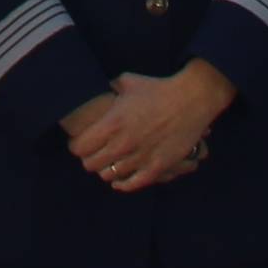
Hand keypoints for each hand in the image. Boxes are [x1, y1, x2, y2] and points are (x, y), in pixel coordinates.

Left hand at [62, 61, 234, 189]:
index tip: (81, 142)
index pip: (79, 148)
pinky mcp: (157, 167)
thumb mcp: (127, 82)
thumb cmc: (158, 88)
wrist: (191, 99)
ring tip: (109, 163)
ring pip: (109, 176)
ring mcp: (140, 157)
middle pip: (90, 165)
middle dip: (90, 159)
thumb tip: (98, 88)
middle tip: (94, 153)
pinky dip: (123, 184)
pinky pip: (132, 184)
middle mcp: (123, 143)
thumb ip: (108, 87)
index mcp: (112, 123)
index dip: (77, 145)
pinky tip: (119, 180)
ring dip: (107, 169)